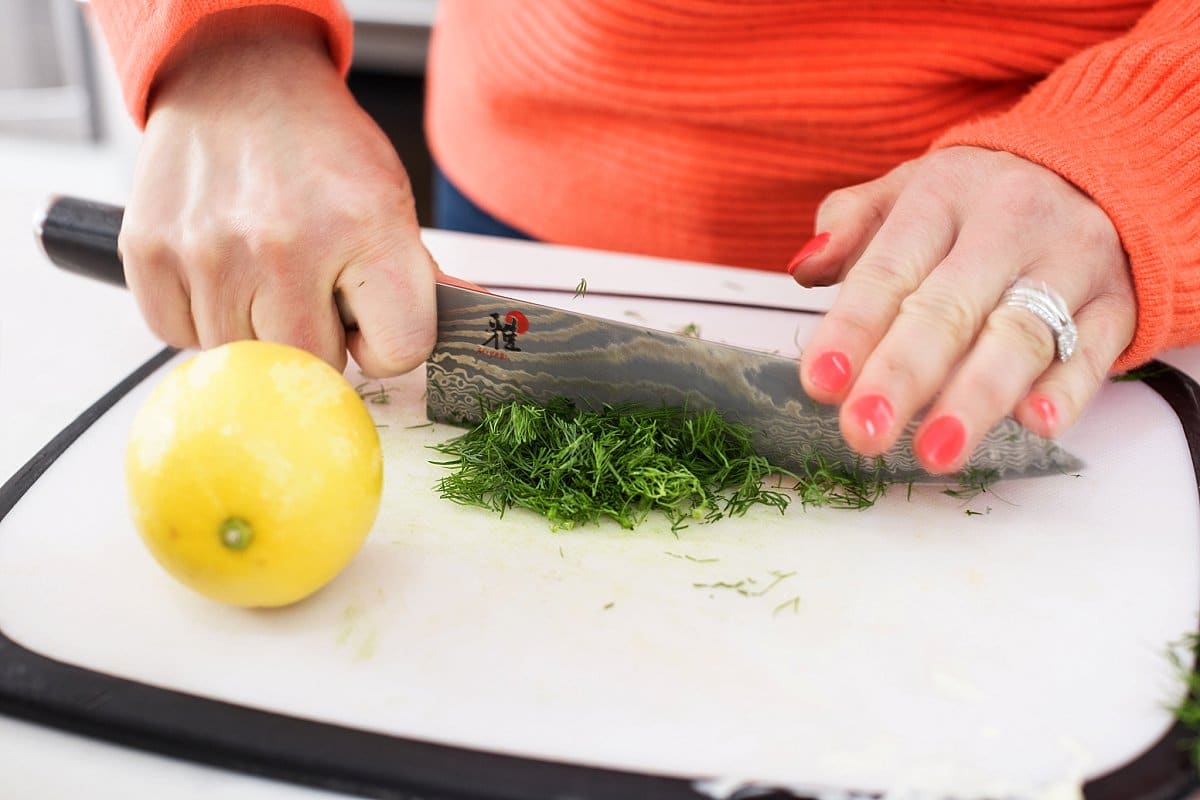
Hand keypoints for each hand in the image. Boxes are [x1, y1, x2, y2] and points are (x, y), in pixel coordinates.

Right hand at [119, 6, 436, 375]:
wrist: (238, 79)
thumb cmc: (322, 150)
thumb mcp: (390, 198)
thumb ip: (416, 278)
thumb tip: (460, 330)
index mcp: (367, 228)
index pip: (400, 350)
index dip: (388, 346)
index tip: (370, 324)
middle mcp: (286, 244)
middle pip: (313, 364)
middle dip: (318, 340)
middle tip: (312, 293)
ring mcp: (211, 252)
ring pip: (242, 357)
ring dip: (256, 330)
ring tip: (263, 271)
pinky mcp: (150, 253)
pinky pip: (180, 336)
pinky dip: (201, 318)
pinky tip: (221, 270)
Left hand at [790, 146, 1135, 473]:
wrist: (1102, 168)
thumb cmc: (981, 200)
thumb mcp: (910, 188)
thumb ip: (851, 225)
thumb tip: (804, 267)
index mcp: (943, 193)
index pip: (887, 270)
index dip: (851, 330)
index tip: (821, 381)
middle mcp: (1009, 223)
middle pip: (948, 309)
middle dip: (902, 375)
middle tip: (864, 430)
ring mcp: (1071, 261)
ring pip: (1020, 335)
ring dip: (975, 398)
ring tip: (935, 450)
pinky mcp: (1119, 301)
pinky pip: (1093, 350)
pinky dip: (1067, 390)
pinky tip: (1036, 423)